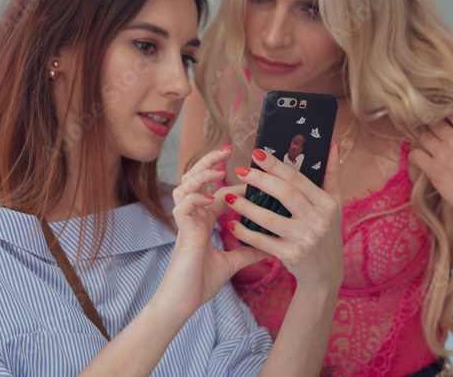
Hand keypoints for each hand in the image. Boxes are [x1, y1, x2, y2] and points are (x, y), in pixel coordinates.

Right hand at [158, 147, 269, 322]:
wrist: (182, 303)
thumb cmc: (200, 283)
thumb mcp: (232, 264)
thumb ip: (248, 251)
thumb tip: (271, 248)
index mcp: (204, 220)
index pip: (216, 190)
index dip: (233, 180)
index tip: (253, 173)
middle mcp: (194, 216)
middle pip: (196, 178)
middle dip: (210, 161)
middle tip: (227, 149)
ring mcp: (186, 222)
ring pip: (185, 185)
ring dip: (202, 175)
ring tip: (220, 170)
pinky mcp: (180, 232)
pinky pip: (183, 206)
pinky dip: (195, 198)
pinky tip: (210, 198)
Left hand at [224, 144, 343, 292]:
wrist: (326, 274)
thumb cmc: (328, 233)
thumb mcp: (335, 204)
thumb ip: (332, 174)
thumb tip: (332, 144)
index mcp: (327, 204)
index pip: (299, 179)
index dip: (277, 165)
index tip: (257, 153)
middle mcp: (319, 221)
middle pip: (285, 194)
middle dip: (260, 180)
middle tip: (239, 170)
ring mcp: (305, 240)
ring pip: (270, 219)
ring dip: (246, 206)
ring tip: (227, 196)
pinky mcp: (291, 256)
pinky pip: (263, 242)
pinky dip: (245, 232)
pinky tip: (231, 223)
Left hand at [409, 112, 452, 239]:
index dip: (447, 116)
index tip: (445, 121)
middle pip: (435, 123)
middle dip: (434, 128)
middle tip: (435, 137)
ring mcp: (443, 153)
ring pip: (424, 136)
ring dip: (426, 141)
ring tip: (429, 149)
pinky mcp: (433, 170)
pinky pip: (415, 154)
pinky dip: (416, 156)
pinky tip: (421, 160)